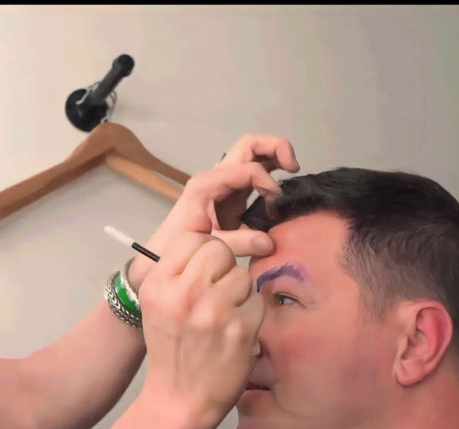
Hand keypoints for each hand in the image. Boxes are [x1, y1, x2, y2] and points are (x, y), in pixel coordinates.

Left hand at [127, 134, 299, 290]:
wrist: (165, 252)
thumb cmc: (181, 245)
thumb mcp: (209, 245)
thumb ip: (238, 243)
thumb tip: (269, 242)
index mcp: (207, 184)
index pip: (246, 169)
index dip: (266, 181)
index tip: (275, 203)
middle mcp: (216, 176)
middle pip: (249, 145)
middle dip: (274, 147)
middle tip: (293, 166)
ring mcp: (224, 182)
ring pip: (253, 153)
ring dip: (275, 155)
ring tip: (292, 169)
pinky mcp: (232, 192)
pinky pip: (253, 171)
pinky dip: (270, 170)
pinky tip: (280, 187)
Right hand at [136, 229, 263, 428]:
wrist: (178, 402)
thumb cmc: (171, 350)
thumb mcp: (158, 305)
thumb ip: (177, 271)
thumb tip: (209, 232)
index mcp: (157, 286)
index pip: (193, 239)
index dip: (204, 253)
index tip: (204, 274)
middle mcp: (181, 294)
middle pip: (219, 250)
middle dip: (223, 268)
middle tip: (217, 294)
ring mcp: (211, 311)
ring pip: (241, 275)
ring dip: (239, 293)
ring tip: (224, 316)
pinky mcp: (238, 328)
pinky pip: (256, 300)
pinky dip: (250, 315)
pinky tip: (235, 332)